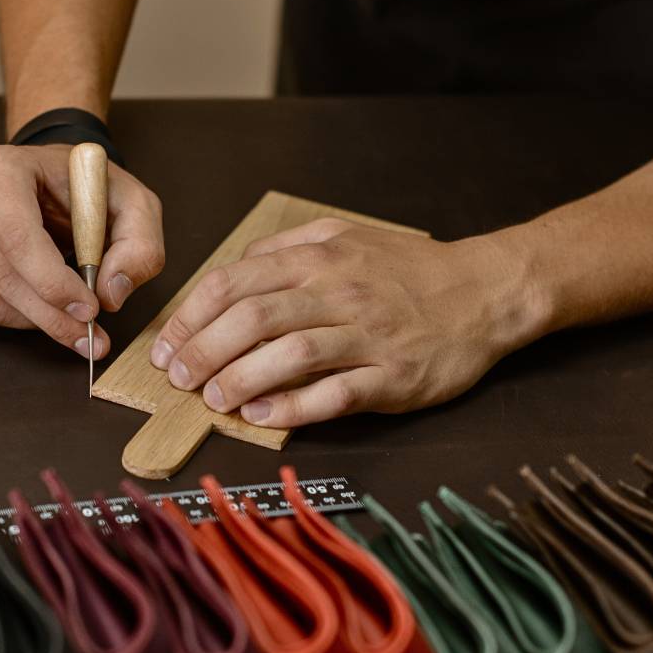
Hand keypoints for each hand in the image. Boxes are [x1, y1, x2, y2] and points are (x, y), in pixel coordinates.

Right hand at [0, 143, 163, 356]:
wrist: (52, 179)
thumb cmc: (87, 189)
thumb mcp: (134, 205)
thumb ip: (139, 246)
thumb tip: (110, 293)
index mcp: (2, 168)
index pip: (18, 235)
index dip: (52, 282)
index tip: (90, 309)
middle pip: (1, 274)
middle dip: (50, 315)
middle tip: (88, 335)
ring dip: (33, 322)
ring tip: (70, 321)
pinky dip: (12, 318)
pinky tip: (40, 306)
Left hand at [150, 218, 537, 425]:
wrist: (484, 292)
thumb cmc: (405, 268)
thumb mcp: (343, 237)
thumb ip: (285, 249)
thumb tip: (232, 273)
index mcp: (318, 257)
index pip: (234, 283)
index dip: (192, 317)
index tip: (168, 345)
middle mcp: (339, 291)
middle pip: (252, 320)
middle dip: (203, 351)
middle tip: (178, 378)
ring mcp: (367, 334)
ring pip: (290, 356)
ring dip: (240, 380)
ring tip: (213, 399)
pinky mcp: (393, 376)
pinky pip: (334, 393)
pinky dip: (292, 407)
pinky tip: (262, 415)